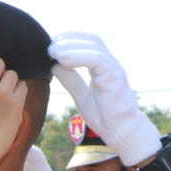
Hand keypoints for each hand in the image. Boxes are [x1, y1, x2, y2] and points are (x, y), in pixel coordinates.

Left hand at [49, 32, 160, 165]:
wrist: (121, 132)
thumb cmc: (104, 116)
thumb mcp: (81, 94)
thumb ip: (71, 79)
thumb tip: (54, 65)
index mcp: (104, 66)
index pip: (89, 42)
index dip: (69, 39)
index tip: (52, 45)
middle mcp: (111, 64)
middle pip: (91, 39)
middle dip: (68, 39)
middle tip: (49, 48)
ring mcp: (114, 69)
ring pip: (94, 46)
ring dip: (70, 46)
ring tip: (53, 52)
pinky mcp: (114, 77)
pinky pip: (97, 59)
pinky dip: (78, 56)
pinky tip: (62, 60)